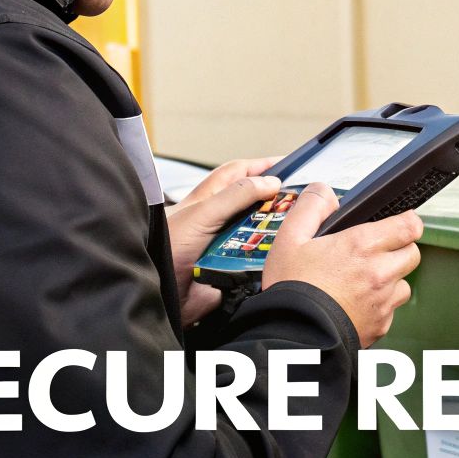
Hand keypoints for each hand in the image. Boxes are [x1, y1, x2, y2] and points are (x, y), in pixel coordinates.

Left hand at [166, 157, 280, 324]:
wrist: (158, 295)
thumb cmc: (166, 248)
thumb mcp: (202, 213)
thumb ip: (236, 195)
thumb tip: (271, 181)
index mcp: (209, 200)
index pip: (240, 174)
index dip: (262, 165)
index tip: (289, 163)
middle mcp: (220, 222)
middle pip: (256, 206)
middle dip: (277, 204)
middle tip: (300, 205)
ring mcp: (227, 247)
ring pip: (260, 236)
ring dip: (275, 236)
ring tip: (294, 233)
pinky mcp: (233, 273)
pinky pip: (259, 266)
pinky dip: (270, 264)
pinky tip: (281, 262)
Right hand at [261, 183, 421, 346]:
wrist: (292, 335)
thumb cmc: (291, 289)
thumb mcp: (290, 239)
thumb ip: (311, 208)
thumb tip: (324, 192)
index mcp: (362, 246)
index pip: (409, 226)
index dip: (407, 222)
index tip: (400, 223)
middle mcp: (379, 273)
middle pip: (412, 253)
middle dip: (400, 249)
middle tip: (376, 253)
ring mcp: (383, 302)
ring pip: (404, 284)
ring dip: (392, 280)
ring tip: (364, 282)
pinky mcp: (380, 326)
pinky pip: (391, 310)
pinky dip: (381, 306)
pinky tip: (356, 304)